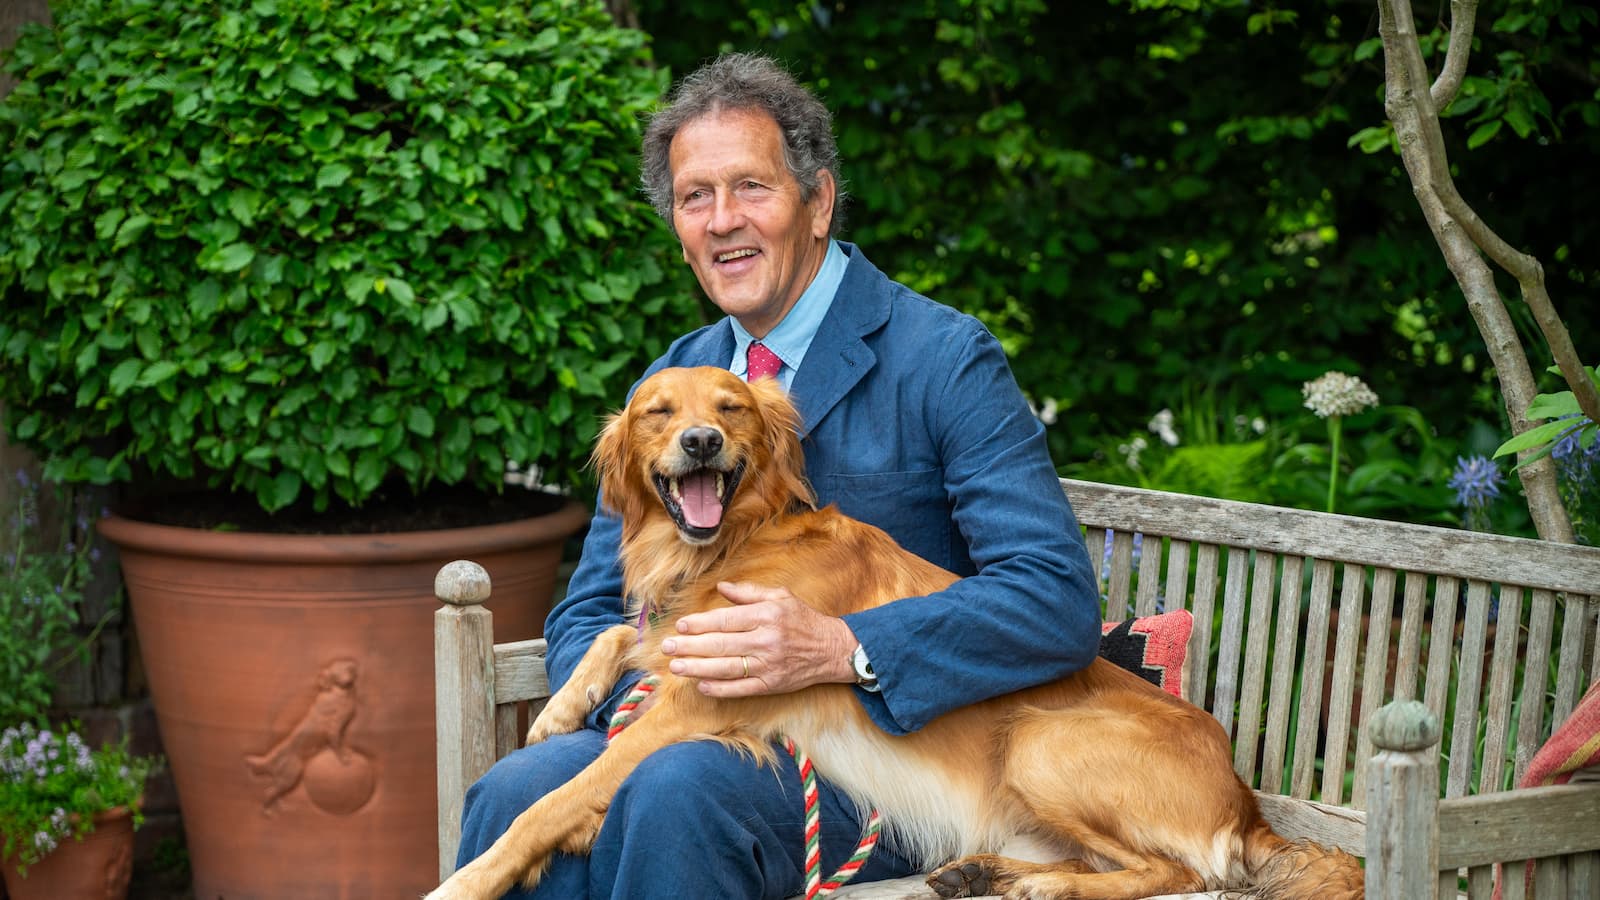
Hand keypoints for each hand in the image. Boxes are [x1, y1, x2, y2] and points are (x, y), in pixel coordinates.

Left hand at [660, 581, 857, 697]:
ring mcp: (768, 665)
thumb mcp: (780, 597)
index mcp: (766, 615)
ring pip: (726, 668)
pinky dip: (719, 688)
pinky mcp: (771, 684)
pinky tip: (701, 685)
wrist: (832, 649)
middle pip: (720, 644)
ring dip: (697, 668)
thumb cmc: (803, 619)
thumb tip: (721, 587)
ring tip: (676, 667)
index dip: (700, 623)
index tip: (680, 626)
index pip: (725, 620)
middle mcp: (766, 640)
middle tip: (667, 647)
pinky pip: (740, 688)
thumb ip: (748, 592)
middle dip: (690, 646)